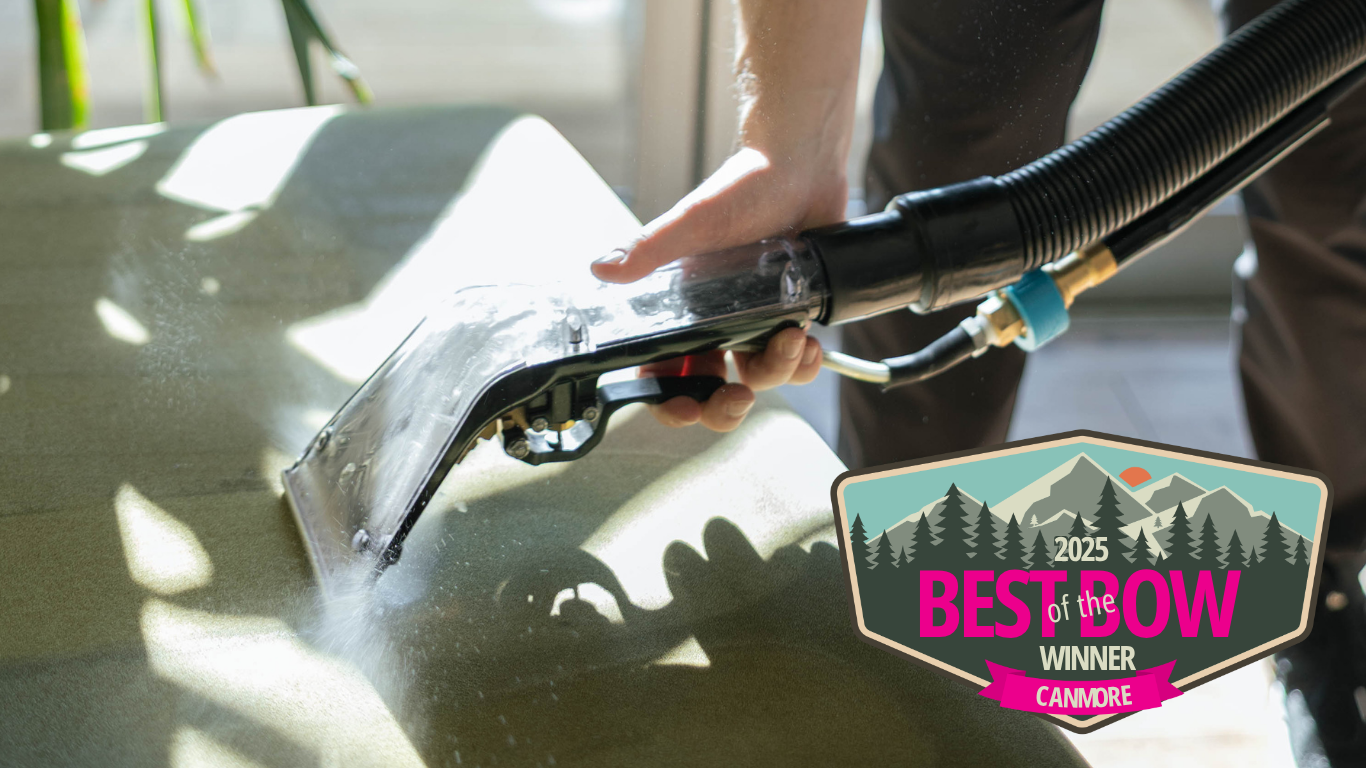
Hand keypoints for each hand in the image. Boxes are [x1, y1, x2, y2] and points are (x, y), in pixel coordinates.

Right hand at [590, 149, 840, 430]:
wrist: (801, 166)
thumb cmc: (744, 186)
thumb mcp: (694, 221)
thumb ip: (650, 248)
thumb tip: (603, 269)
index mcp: (683, 306)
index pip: (664, 368)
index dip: (669, 398)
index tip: (684, 407)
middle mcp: (716, 319)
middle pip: (710, 388)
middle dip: (723, 405)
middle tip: (736, 398)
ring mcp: (756, 320)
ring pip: (758, 376)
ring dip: (775, 372)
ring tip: (789, 344)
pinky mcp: (793, 314)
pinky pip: (795, 360)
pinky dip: (803, 361)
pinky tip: (806, 345)